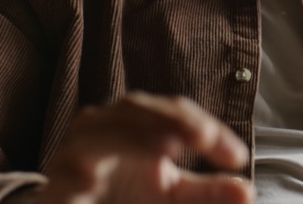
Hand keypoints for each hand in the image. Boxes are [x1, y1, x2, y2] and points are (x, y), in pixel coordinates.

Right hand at [37, 92, 252, 203]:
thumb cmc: (123, 198)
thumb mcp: (171, 197)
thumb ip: (208, 193)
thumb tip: (247, 190)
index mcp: (133, 123)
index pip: (172, 111)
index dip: (205, 126)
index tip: (237, 157)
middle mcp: (101, 129)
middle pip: (135, 108)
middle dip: (173, 119)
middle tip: (205, 137)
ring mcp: (74, 154)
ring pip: (98, 131)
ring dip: (134, 136)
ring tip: (167, 146)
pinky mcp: (56, 186)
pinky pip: (67, 174)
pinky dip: (82, 173)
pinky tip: (99, 181)